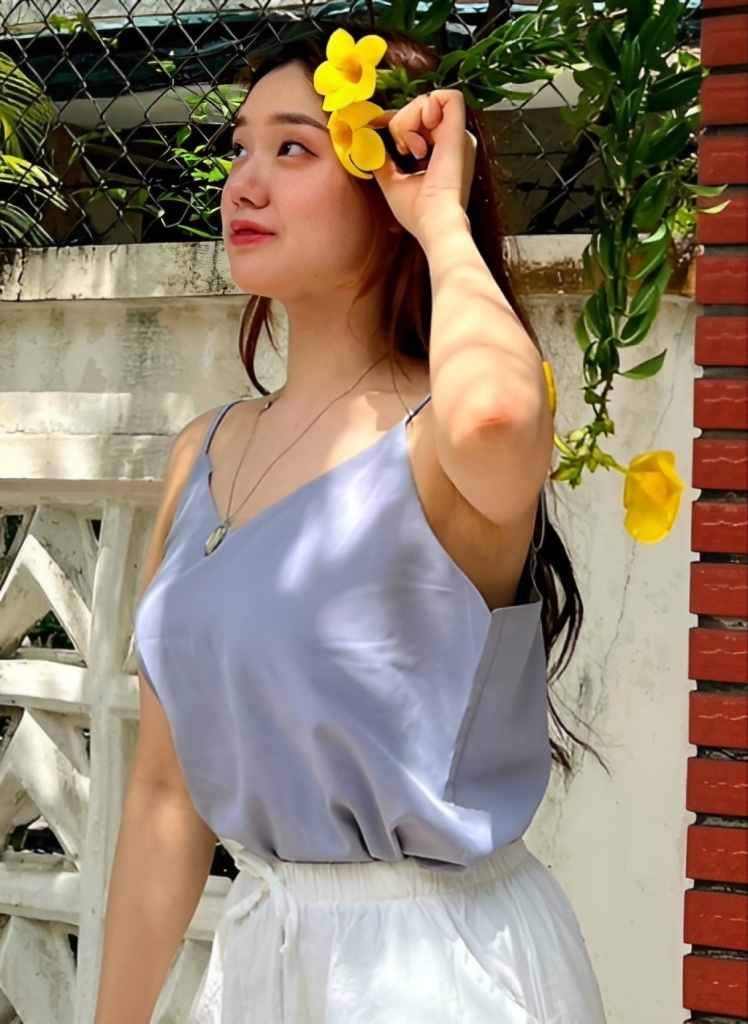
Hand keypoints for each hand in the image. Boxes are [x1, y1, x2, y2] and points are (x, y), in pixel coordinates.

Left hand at [370, 90, 476, 244]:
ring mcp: (458, 134)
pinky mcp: (460, 130)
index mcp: (441, 151)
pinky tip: (421, 134)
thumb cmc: (417, 211)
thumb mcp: (392, 180)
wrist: (433, 221)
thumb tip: (367, 141)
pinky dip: (426, 108)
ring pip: (430, 100)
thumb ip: (382, 159)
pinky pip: (447, 96)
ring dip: (410, 120)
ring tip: (414, 150)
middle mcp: (452, 140)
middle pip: (422, 107)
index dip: (398, 121)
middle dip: (403, 123)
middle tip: (405, 151)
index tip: (384, 135)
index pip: (418, 121)